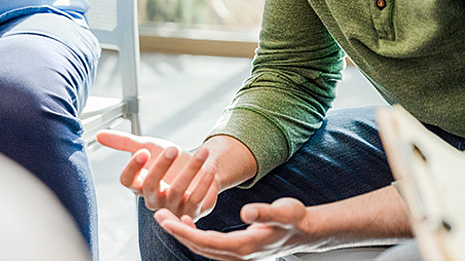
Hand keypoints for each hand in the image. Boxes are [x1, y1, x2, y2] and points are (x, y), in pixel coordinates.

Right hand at [96, 130, 219, 219]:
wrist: (201, 165)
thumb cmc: (172, 159)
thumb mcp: (149, 146)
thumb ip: (125, 142)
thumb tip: (99, 134)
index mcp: (140, 184)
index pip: (127, 181)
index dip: (133, 168)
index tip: (143, 152)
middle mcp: (153, 199)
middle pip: (150, 186)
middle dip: (161, 166)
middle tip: (173, 148)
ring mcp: (172, 207)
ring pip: (176, 191)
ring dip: (191, 169)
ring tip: (202, 152)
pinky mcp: (192, 211)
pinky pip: (196, 200)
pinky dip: (204, 183)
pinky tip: (210, 168)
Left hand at [154, 197, 319, 260]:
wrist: (306, 231)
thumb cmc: (296, 218)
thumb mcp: (285, 211)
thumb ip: (266, 211)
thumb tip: (245, 212)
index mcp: (245, 245)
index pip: (207, 242)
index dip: (184, 232)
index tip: (166, 218)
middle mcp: (238, 253)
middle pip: (200, 246)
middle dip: (177, 232)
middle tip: (158, 214)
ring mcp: (238, 253)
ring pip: (203, 247)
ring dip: (183, 233)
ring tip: (166, 217)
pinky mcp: (237, 248)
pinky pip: (210, 245)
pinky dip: (195, 235)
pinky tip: (187, 222)